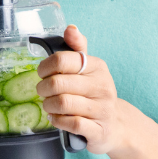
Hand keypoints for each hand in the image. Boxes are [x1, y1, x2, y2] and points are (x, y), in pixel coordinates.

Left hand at [37, 25, 129, 154]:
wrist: (115, 125)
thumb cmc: (94, 94)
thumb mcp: (88, 69)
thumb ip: (77, 47)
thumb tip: (70, 28)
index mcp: (98, 67)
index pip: (63, 60)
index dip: (45, 67)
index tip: (42, 73)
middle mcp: (102, 86)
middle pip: (58, 83)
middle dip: (43, 89)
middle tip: (42, 92)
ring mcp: (102, 109)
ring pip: (63, 103)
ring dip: (48, 105)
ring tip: (48, 105)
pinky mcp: (98, 130)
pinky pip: (71, 123)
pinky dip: (57, 121)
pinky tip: (55, 118)